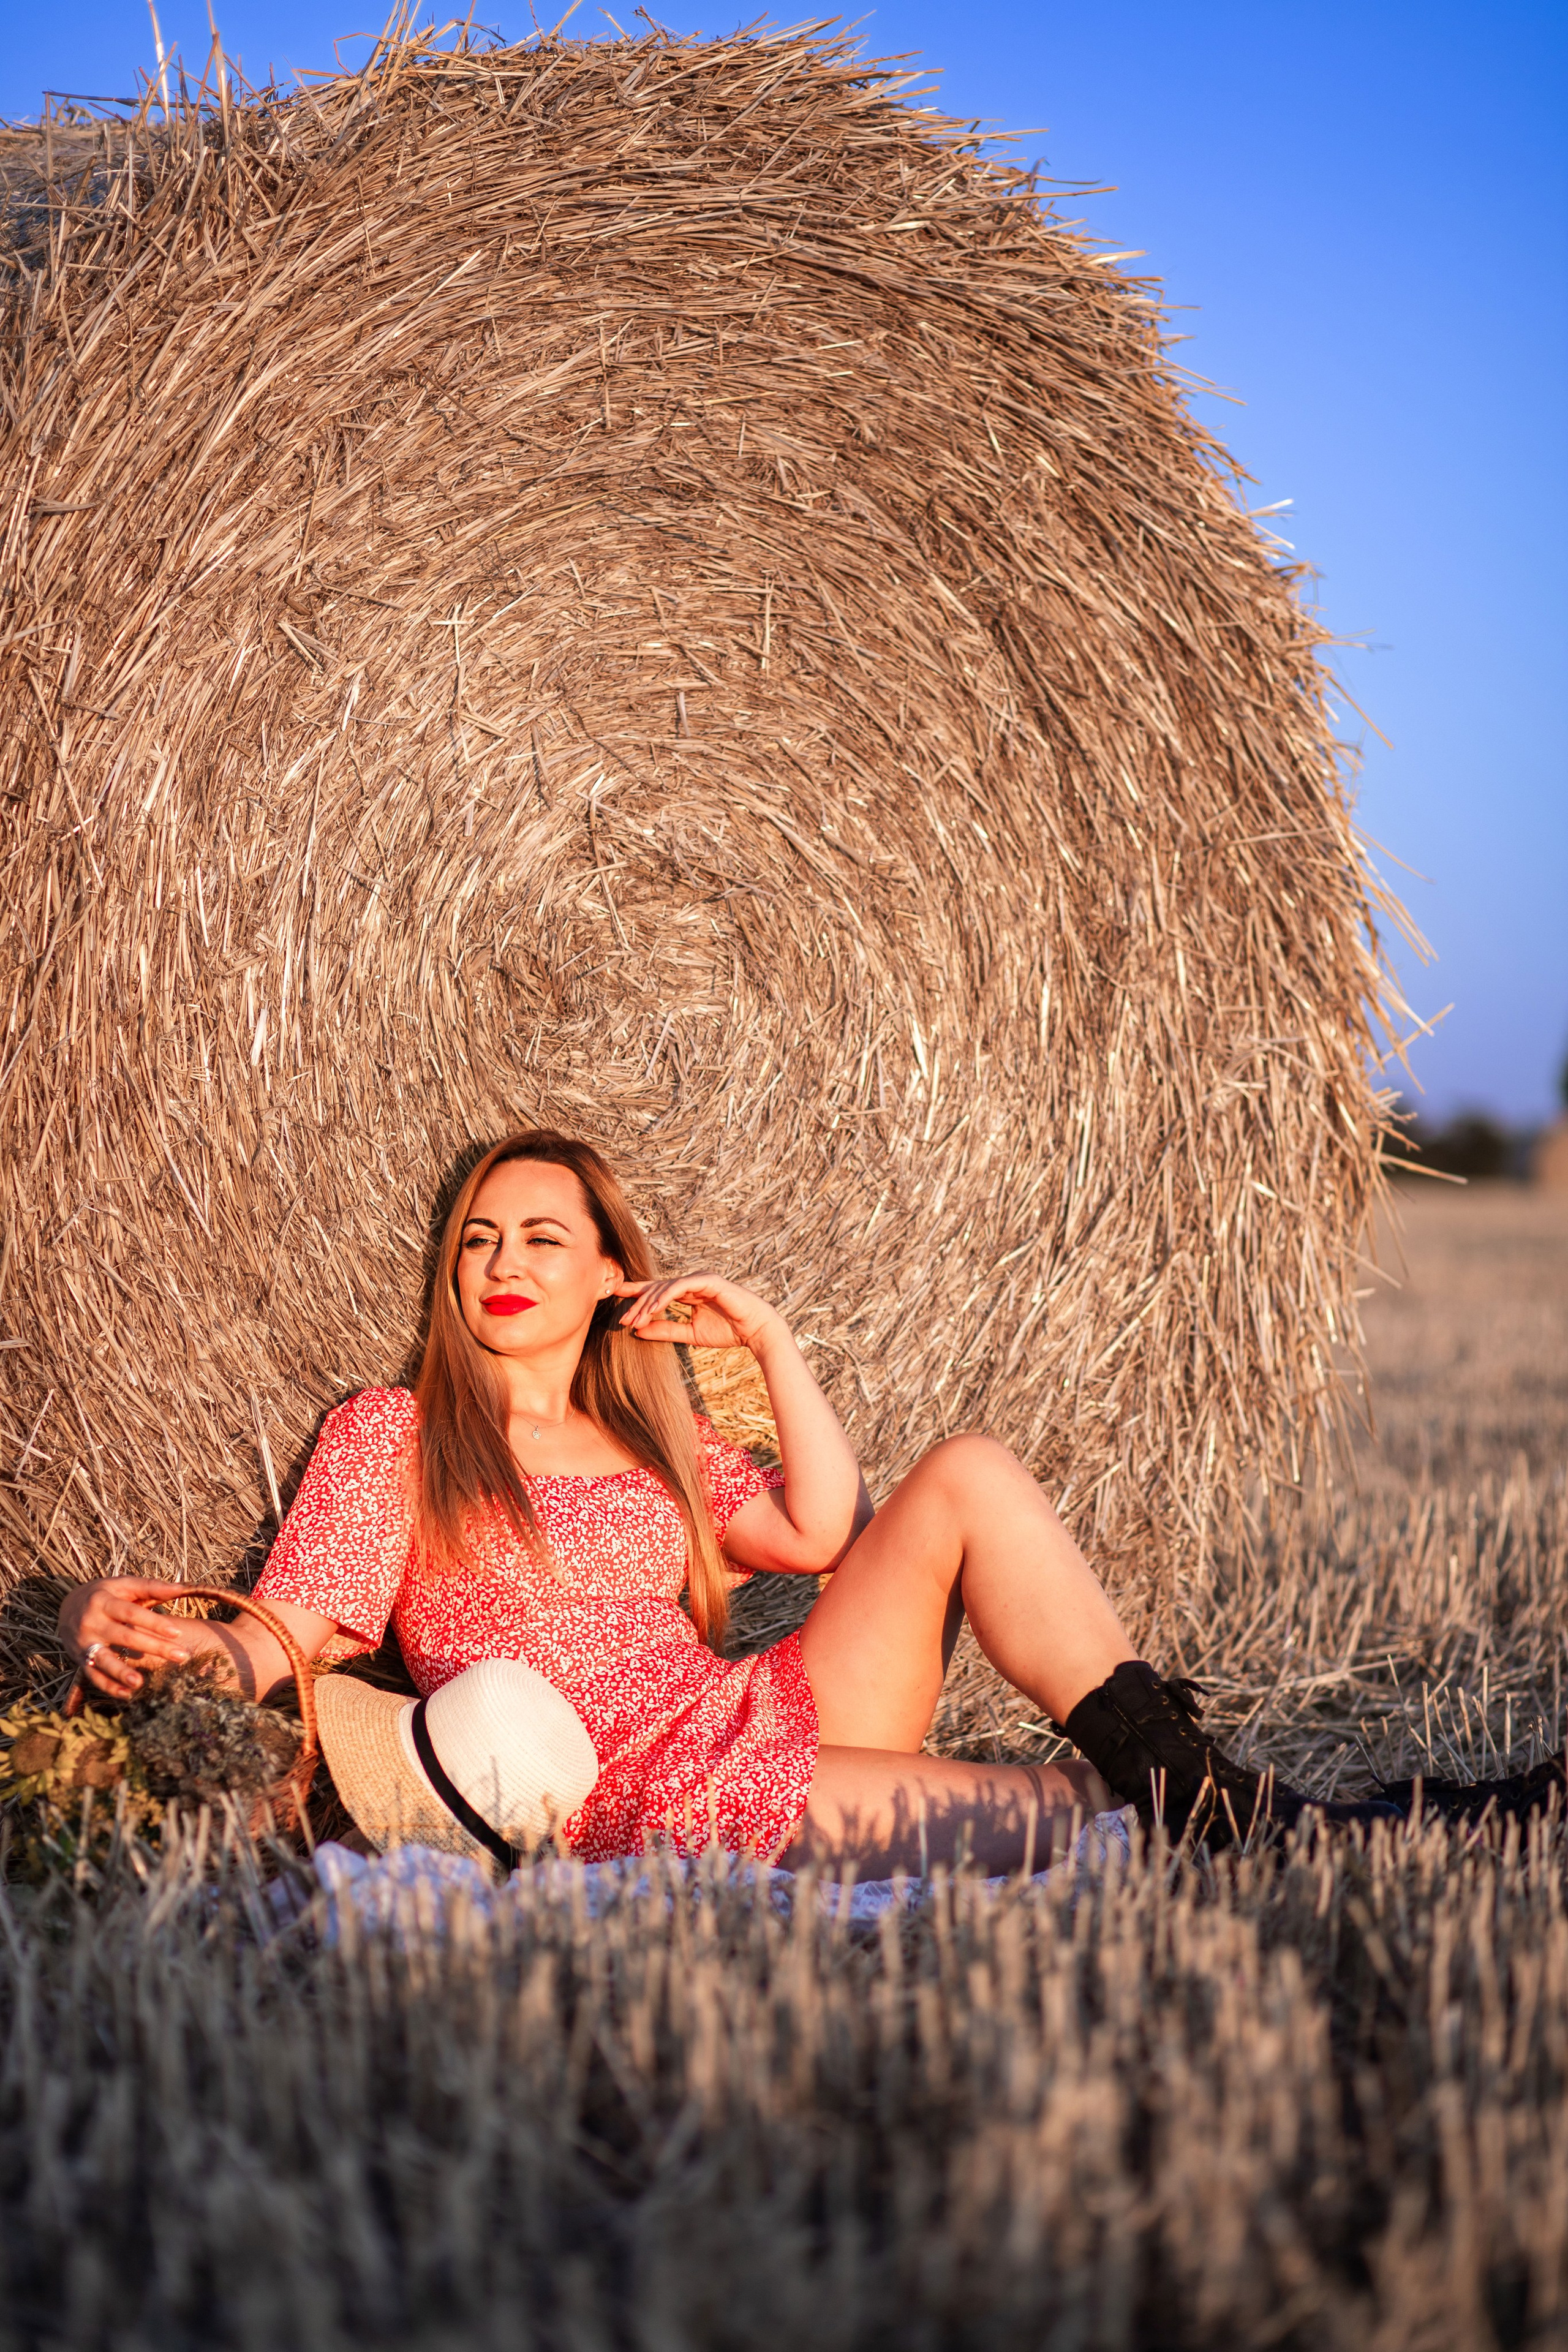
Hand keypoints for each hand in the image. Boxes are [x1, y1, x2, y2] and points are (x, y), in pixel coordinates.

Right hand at [57, 1577, 201, 1699]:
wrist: (67, 1606)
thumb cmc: (105, 1594)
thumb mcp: (123, 1585)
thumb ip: (151, 1587)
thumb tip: (180, 1588)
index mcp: (104, 1601)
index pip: (132, 1613)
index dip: (155, 1623)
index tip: (178, 1632)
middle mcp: (92, 1622)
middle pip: (125, 1637)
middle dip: (154, 1648)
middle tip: (181, 1657)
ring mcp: (84, 1643)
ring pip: (104, 1659)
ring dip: (121, 1672)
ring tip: (140, 1683)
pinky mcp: (80, 1659)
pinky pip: (94, 1675)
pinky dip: (109, 1686)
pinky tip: (127, 1694)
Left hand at [612, 1272, 784, 1355]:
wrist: (756, 1331)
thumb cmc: (728, 1331)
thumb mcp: (690, 1334)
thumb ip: (666, 1330)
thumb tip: (638, 1330)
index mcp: (688, 1292)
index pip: (657, 1290)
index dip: (636, 1293)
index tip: (615, 1296)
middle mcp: (692, 1282)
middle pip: (657, 1288)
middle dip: (638, 1303)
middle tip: (622, 1319)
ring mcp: (700, 1279)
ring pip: (666, 1286)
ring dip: (649, 1303)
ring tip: (635, 1318)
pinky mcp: (709, 1280)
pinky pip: (681, 1286)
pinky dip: (666, 1296)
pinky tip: (653, 1308)